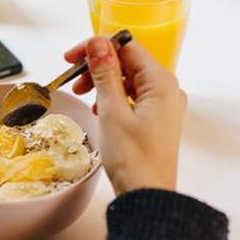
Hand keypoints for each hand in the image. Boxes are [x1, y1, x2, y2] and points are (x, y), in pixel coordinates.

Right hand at [64, 36, 186, 194]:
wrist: (147, 196)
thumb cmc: (133, 158)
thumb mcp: (111, 110)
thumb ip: (105, 72)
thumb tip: (98, 43)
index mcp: (161, 82)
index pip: (126, 46)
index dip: (97, 47)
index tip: (73, 57)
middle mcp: (167, 90)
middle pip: (128, 62)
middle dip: (98, 67)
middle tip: (74, 79)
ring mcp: (164, 106)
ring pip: (129, 80)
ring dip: (103, 82)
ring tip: (83, 96)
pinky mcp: (157, 120)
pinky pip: (133, 98)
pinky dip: (113, 98)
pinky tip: (98, 109)